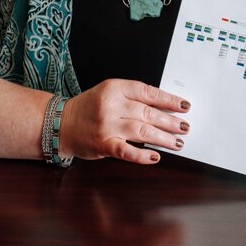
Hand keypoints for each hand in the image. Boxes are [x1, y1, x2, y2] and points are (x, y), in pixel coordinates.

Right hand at [59, 79, 189, 164]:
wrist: (61, 123)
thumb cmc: (89, 108)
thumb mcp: (108, 93)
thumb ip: (132, 97)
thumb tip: (164, 107)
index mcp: (114, 88)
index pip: (147, 92)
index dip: (168, 99)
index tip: (184, 106)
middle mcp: (111, 105)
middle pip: (147, 113)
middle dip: (170, 121)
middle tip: (184, 127)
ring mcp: (106, 126)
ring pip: (141, 131)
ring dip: (163, 138)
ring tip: (177, 142)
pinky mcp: (102, 144)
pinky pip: (126, 151)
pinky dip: (141, 155)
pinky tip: (155, 157)